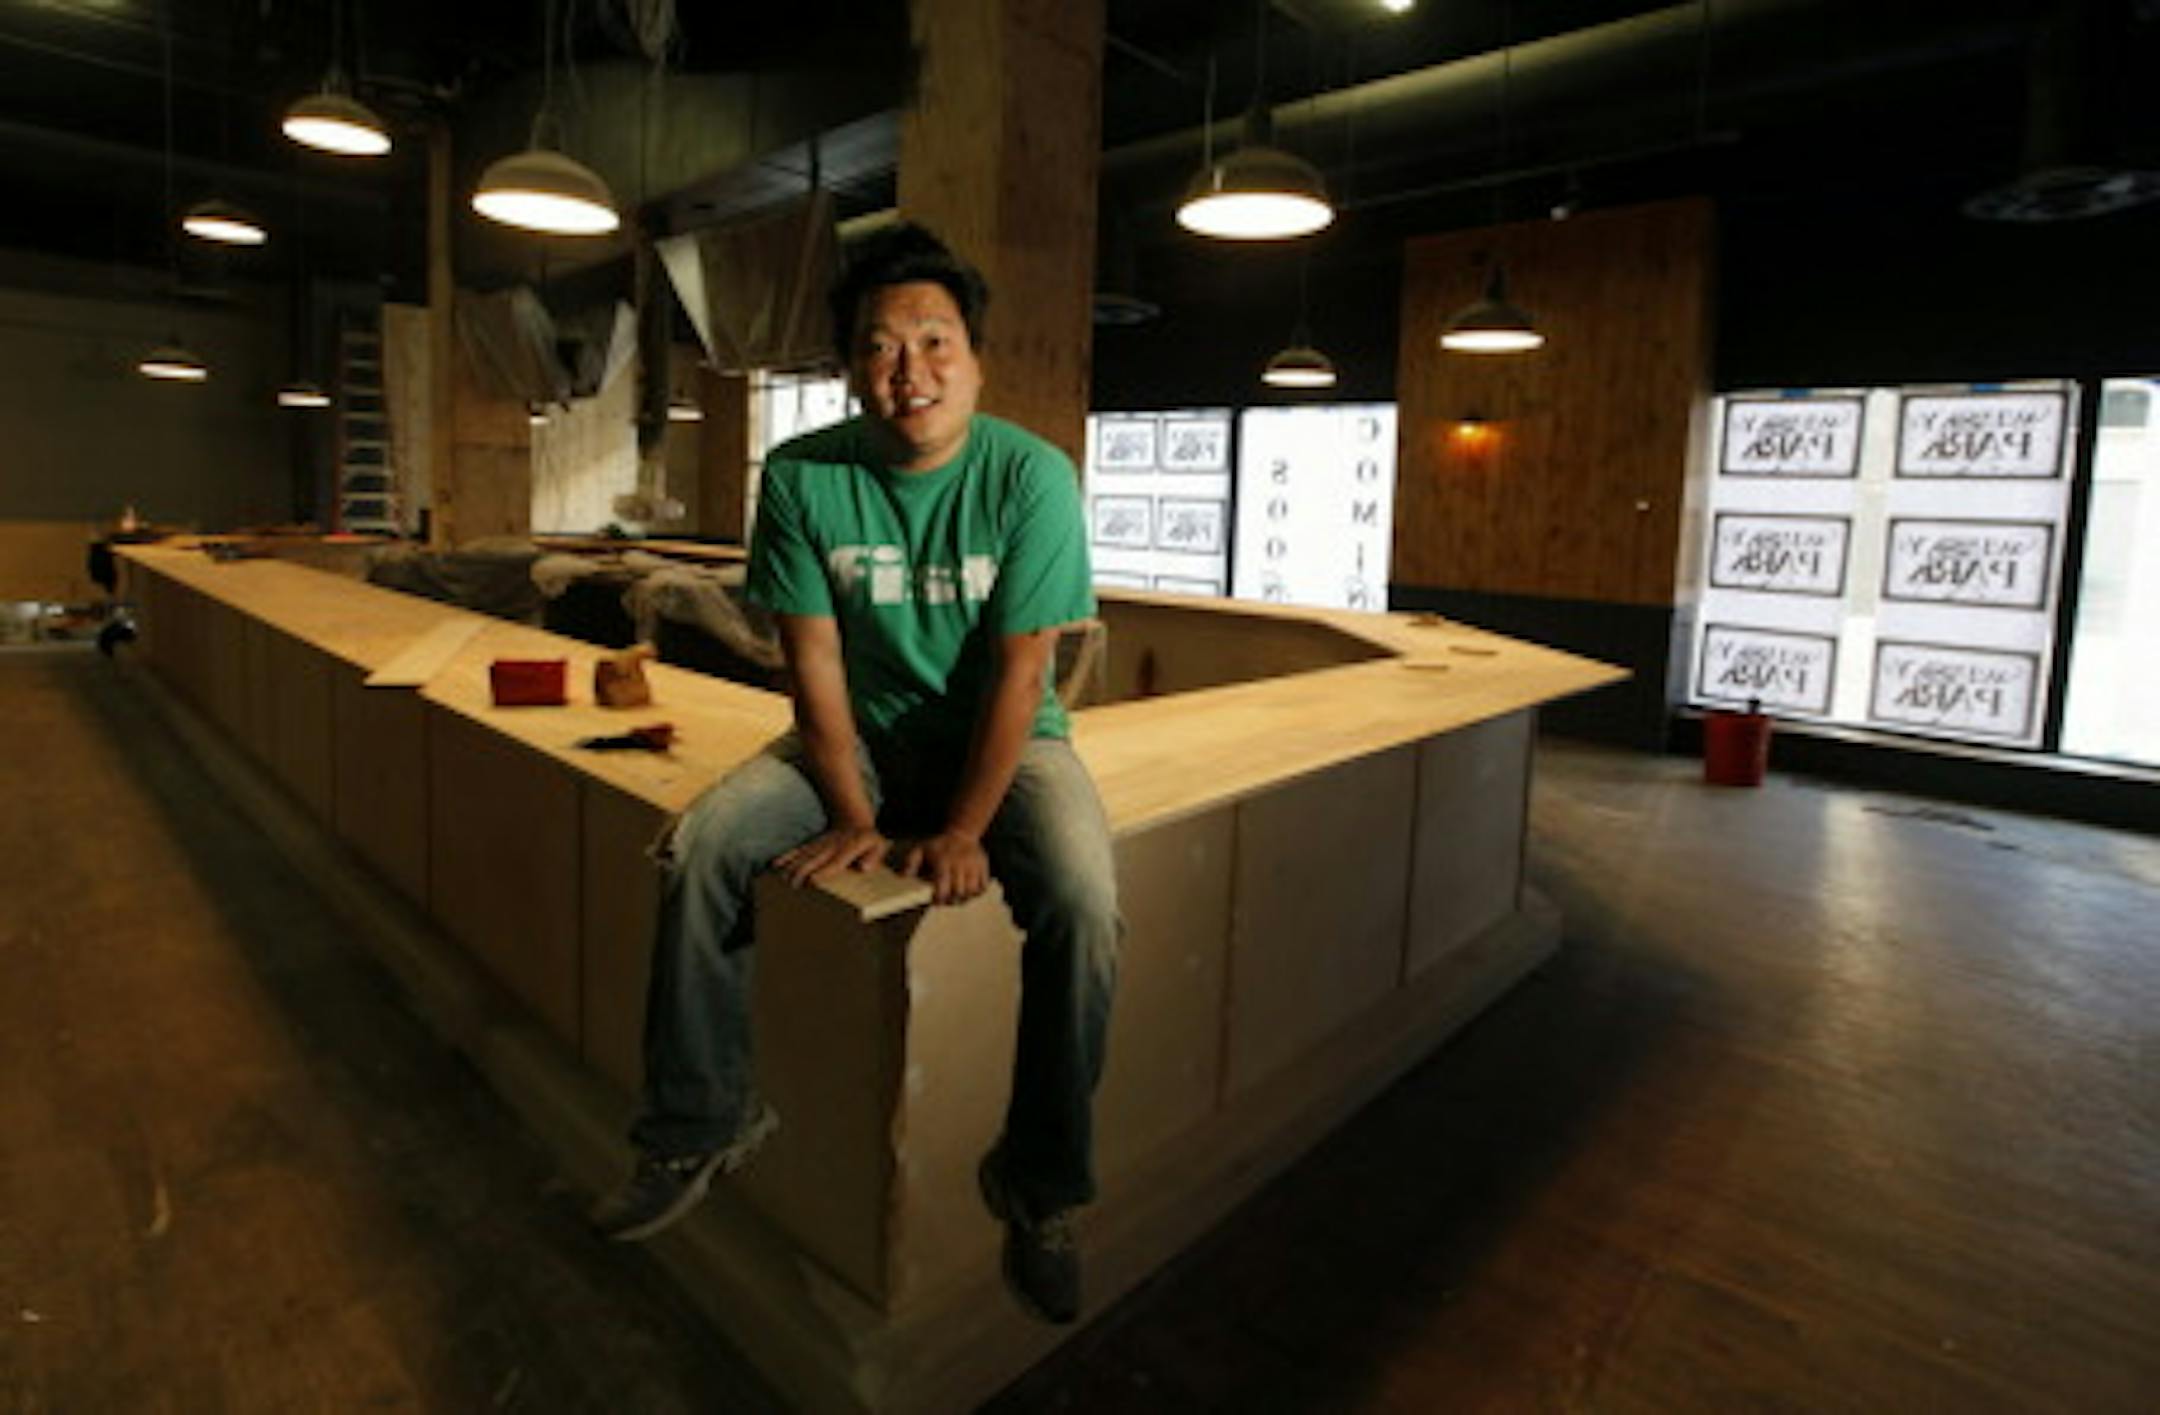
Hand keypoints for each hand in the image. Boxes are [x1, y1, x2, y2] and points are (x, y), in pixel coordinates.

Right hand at [774, 824, 890, 886]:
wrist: (853, 817)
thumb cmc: (869, 839)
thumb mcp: (879, 845)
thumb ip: (874, 856)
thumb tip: (865, 868)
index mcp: (848, 848)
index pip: (835, 862)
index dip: (824, 871)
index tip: (812, 880)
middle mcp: (832, 847)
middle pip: (815, 860)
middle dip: (802, 871)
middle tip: (791, 884)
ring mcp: (820, 845)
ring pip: (804, 855)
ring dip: (792, 866)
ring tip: (781, 878)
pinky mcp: (813, 844)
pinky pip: (799, 850)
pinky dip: (787, 857)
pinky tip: (776, 864)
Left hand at [901, 830, 990, 905]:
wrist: (962, 833)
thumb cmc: (939, 845)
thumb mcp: (921, 849)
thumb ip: (911, 862)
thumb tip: (903, 876)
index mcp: (943, 861)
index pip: (943, 886)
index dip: (939, 898)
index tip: (936, 900)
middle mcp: (960, 864)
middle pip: (959, 891)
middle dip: (951, 901)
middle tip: (946, 901)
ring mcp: (973, 865)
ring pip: (972, 890)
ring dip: (964, 898)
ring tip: (957, 898)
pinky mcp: (983, 866)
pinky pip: (983, 886)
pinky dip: (977, 892)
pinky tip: (969, 892)